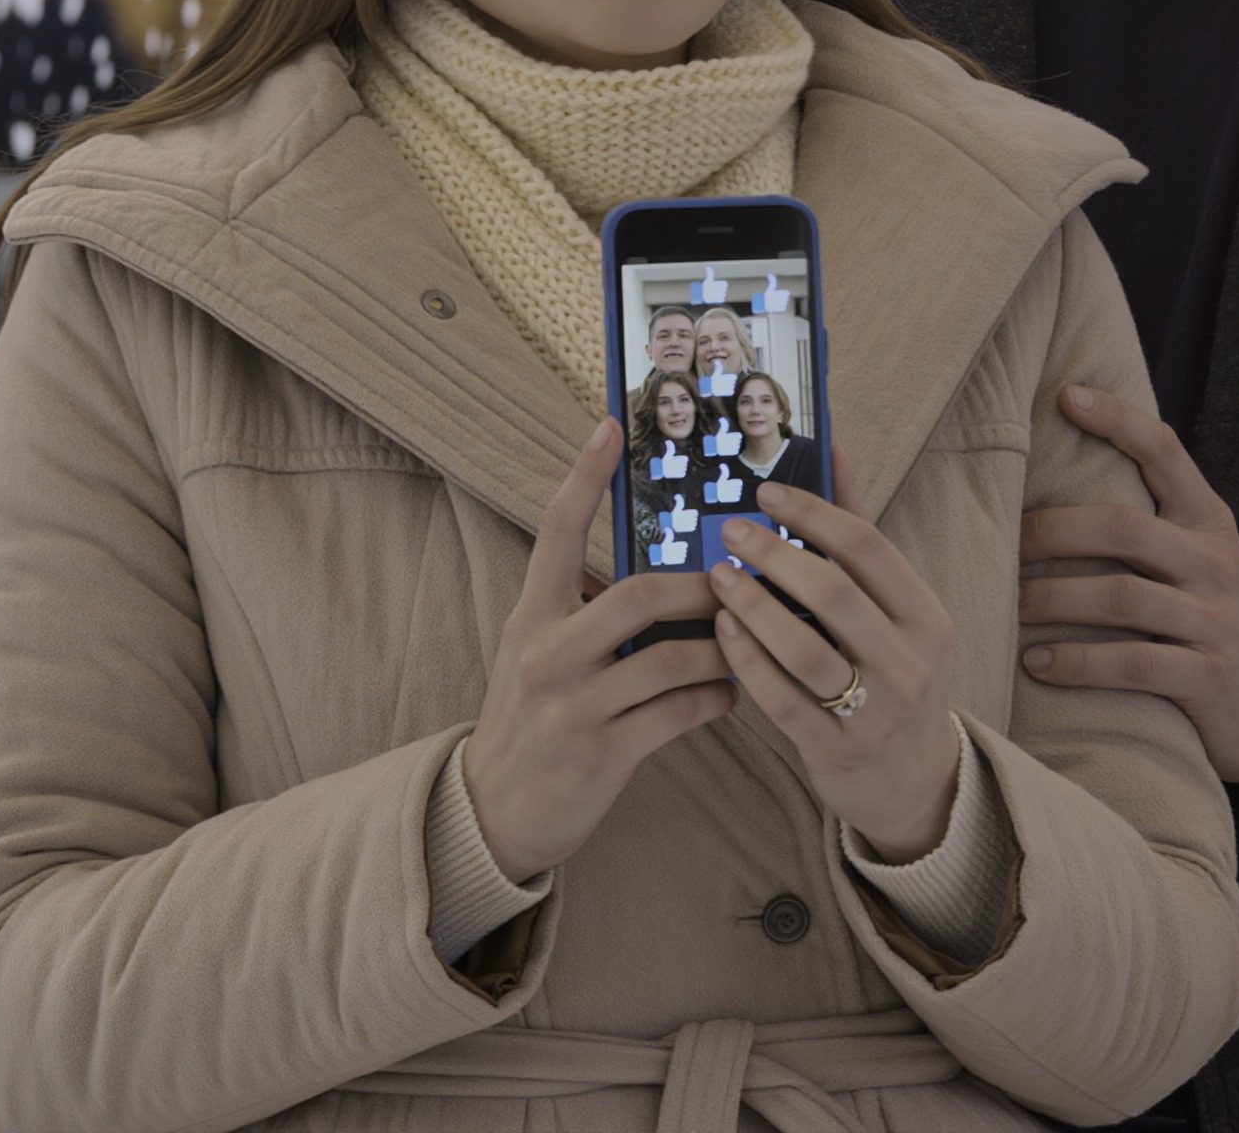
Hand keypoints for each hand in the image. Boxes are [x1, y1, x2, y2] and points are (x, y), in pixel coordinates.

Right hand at [461, 418, 733, 877]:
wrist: (492, 811)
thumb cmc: (532, 717)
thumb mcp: (539, 652)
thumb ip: (583, 610)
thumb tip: (660, 568)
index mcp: (531, 615)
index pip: (555, 531)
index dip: (583, 477)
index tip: (610, 427)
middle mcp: (546, 652)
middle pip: (637, 594)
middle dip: (698, 588)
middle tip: (736, 582)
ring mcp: (571, 706)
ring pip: (669, 657)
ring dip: (721, 648)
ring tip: (746, 643)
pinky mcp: (598, 754)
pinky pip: (676, 713)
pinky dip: (713, 698)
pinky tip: (729, 694)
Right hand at [651, 441, 688, 478]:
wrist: (661, 469)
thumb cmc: (665, 460)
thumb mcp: (668, 453)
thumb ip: (670, 447)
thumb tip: (667, 441)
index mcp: (682, 458)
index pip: (686, 459)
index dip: (682, 460)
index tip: (677, 460)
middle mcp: (683, 464)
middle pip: (685, 464)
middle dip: (681, 464)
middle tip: (674, 465)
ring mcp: (682, 470)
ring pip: (684, 469)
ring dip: (680, 469)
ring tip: (675, 469)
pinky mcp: (681, 475)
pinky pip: (683, 474)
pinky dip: (680, 474)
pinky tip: (676, 472)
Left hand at [707, 449, 960, 861]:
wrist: (915, 783)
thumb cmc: (893, 675)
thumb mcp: (897, 612)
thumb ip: (861, 537)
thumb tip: (832, 451)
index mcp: (926, 617)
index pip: (868, 547)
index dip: (812, 513)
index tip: (764, 493)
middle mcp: (908, 662)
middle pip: (832, 593)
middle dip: (773, 555)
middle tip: (730, 532)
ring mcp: (875, 711)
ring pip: (803, 648)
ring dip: (752, 606)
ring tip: (718, 577)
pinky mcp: (837, 750)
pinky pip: (781, 699)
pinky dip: (747, 660)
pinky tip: (722, 630)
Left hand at [1018, 384, 1238, 782]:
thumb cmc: (1209, 614)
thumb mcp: (1196, 555)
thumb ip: (1146, 518)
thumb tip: (1052, 473)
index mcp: (1206, 519)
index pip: (1164, 452)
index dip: (1118, 420)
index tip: (1066, 396)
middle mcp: (1213, 561)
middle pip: (1124, 528)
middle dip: (1054, 531)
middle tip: (1006, 543)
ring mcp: (1215, 620)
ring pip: (1121, 598)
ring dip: (1053, 600)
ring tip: (1009, 605)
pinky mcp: (1209, 678)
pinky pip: (1133, 664)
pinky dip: (1078, 662)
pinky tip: (1036, 663)